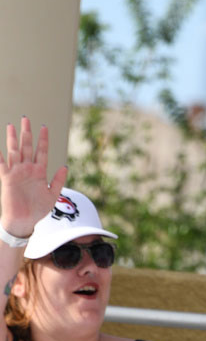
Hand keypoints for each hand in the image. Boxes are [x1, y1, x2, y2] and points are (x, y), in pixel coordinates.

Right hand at [0, 118, 67, 237]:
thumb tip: (65, 166)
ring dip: (13, 139)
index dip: (43, 139)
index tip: (44, 127)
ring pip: (14, 151)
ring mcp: (16, 173)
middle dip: (26, 132)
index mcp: (40, 172)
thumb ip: (58, 180)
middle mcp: (27, 169)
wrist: (24, 221)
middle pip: (27, 147)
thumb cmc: (38, 210)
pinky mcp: (7, 179)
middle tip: (26, 118)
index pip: (42, 151)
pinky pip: (2, 165)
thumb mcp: (52, 195)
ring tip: (11, 125)